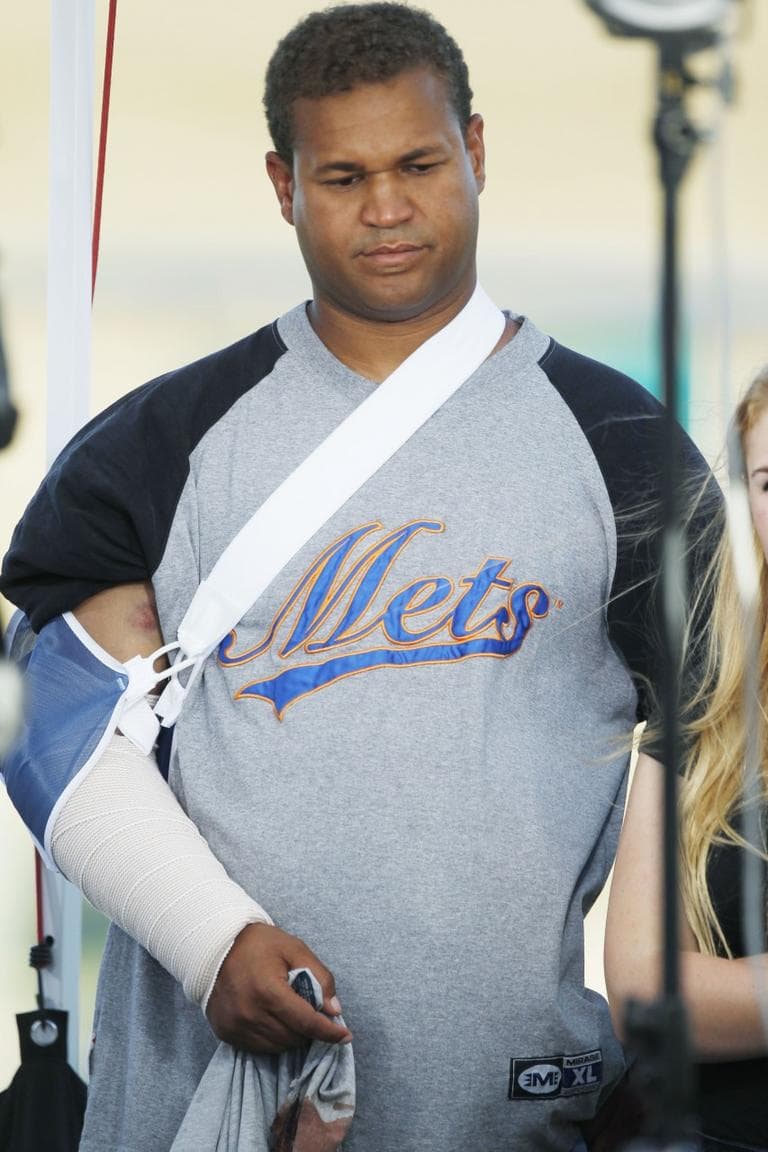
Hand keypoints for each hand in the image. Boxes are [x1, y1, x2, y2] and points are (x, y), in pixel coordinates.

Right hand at [206, 922, 351, 1052]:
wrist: (217, 946)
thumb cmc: (260, 945)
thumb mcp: (295, 949)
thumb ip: (319, 976)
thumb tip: (334, 1010)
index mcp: (268, 990)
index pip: (306, 1022)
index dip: (328, 1032)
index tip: (345, 1036)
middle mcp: (249, 1013)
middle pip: (294, 1037)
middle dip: (310, 1030)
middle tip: (314, 1014)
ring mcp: (235, 1026)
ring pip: (278, 1046)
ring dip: (293, 1036)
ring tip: (294, 1015)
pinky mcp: (226, 1033)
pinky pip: (259, 1048)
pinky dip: (274, 1039)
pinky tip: (276, 1021)